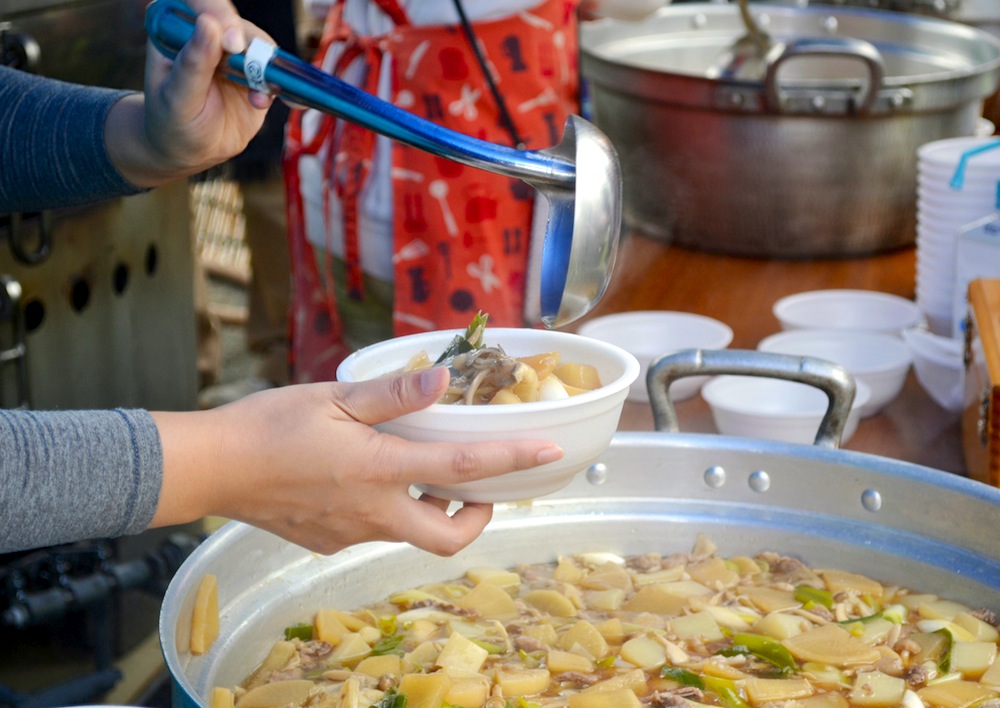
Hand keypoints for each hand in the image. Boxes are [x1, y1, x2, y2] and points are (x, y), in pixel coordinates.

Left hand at [105, 0, 270, 186]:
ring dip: (267, 70)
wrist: (190, 150)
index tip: (232, 43)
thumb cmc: (171, 121)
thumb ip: (193, 63)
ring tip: (257, 99)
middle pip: (237, 23)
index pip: (200, 3)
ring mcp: (235, 54)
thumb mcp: (177, 97)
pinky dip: (283, 86)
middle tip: (255, 72)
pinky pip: (276, 72)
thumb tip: (210, 24)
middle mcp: (208, 33)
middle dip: (251, 46)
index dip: (220, 14)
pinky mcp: (256, 74)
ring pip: (260, 46)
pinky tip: (272, 102)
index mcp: (177, 27)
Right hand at [150, 367, 562, 556]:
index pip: (462, 470)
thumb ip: (393, 394)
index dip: (511, 460)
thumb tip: (443, 382)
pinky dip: (390, 511)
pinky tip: (365, 480)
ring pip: (412, 533)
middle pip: (448, 536)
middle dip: (478, 518)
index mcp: (378, 470)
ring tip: (419, 471)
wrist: (212, 468)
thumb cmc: (268, 425)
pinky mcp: (330, 544)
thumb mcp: (333, 396)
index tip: (548, 453)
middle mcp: (373, 512)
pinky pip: (375, 532)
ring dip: (431, 509)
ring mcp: (351, 534)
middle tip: (478, 487)